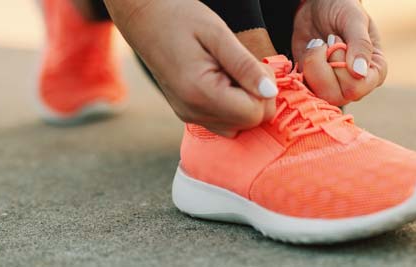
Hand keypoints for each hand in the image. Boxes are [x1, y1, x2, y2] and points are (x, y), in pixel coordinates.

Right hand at [105, 0, 277, 136]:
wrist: (144, 19)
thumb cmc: (180, 18)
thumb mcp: (218, 34)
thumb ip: (245, 65)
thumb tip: (271, 91)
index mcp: (200, 93)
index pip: (254, 114)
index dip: (264, 91)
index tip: (254, 65)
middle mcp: (193, 112)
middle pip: (249, 123)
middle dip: (257, 96)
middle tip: (243, 65)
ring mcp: (189, 115)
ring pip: (238, 125)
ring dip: (245, 101)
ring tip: (230, 70)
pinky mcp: (188, 113)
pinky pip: (223, 122)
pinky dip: (232, 105)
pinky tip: (223, 80)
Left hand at [291, 0, 387, 106]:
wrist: (319, 4)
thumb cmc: (342, 8)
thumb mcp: (354, 19)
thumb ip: (360, 44)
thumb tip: (360, 73)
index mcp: (375, 71)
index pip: (356, 87)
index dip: (340, 65)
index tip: (336, 39)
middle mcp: (357, 84)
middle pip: (336, 96)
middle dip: (324, 64)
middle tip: (327, 41)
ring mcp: (335, 87)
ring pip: (318, 95)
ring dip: (312, 64)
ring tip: (318, 44)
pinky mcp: (315, 84)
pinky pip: (304, 89)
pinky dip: (302, 67)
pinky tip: (311, 50)